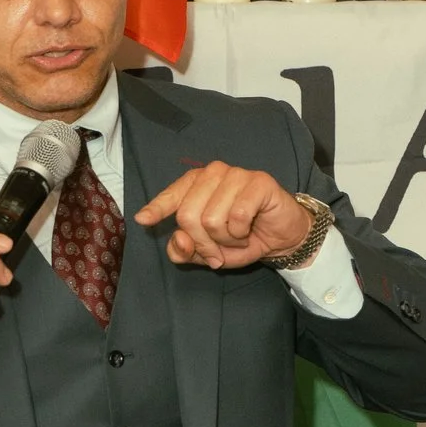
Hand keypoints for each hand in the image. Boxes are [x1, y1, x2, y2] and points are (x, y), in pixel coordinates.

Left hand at [136, 162, 312, 268]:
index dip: (157, 208)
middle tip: (217, 253)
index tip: (143, 220)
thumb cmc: (243, 238)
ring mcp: (236, 174)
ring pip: (211, 219)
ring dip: (226, 240)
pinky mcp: (259, 181)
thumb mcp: (209, 251)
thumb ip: (186, 248)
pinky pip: (237, 216)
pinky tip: (250, 230)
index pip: (172, 195)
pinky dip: (242, 233)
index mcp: (197, 184)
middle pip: (188, 216)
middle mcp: (213, 173)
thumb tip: (178, 241)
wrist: (282, 237)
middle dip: (202, 244)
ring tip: (237, 238)